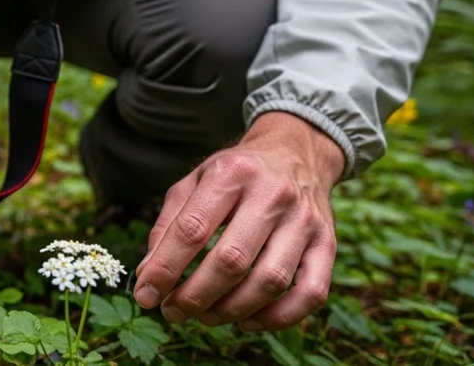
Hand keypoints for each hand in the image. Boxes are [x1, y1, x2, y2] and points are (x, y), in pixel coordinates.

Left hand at [132, 112, 345, 331]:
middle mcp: (272, 194)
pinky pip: (310, 294)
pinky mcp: (328, 244)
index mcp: (231, 174)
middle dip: (195, 296)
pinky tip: (248, 320)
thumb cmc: (235, 174)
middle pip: (231, 260)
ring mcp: (305, 220)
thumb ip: (168, 225)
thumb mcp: (194, 182)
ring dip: (231, 310)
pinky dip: (278, 317)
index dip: (165, 268)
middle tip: (173, 311)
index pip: (192, 229)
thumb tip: (148, 275)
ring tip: (206, 316)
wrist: (295, 153)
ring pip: (270, 281)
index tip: (145, 295)